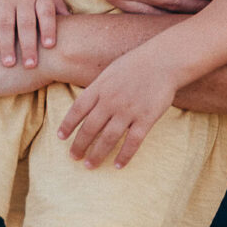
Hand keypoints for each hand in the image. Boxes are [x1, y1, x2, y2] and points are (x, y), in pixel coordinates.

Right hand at [0, 0, 68, 67]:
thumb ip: (56, 4)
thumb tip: (72, 22)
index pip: (46, 12)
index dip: (48, 28)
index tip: (50, 45)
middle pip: (26, 22)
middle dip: (28, 44)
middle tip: (31, 65)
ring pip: (5, 23)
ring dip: (6, 44)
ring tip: (9, 64)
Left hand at [56, 49, 176, 168]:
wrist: (165, 60)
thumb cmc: (138, 63)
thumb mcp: (111, 71)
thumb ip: (98, 88)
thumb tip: (86, 106)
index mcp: (101, 87)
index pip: (78, 109)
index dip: (68, 125)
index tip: (61, 138)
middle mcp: (111, 100)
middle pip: (90, 128)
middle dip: (79, 145)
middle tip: (74, 157)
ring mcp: (129, 110)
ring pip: (108, 138)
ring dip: (97, 154)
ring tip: (90, 165)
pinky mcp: (146, 118)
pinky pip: (132, 142)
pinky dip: (124, 156)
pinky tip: (118, 165)